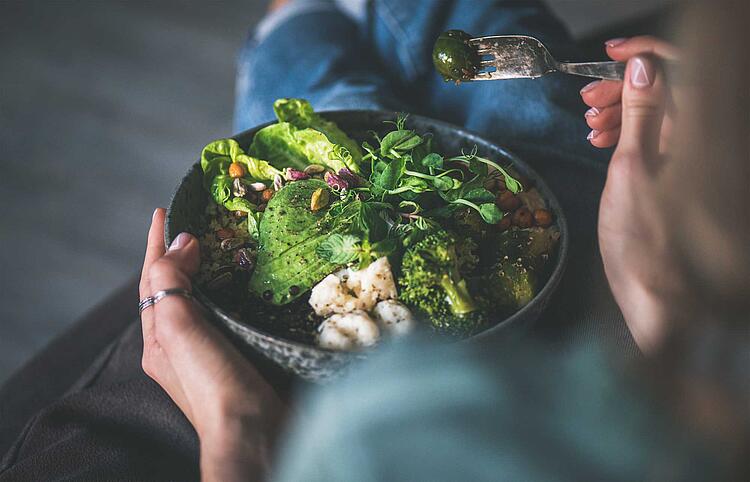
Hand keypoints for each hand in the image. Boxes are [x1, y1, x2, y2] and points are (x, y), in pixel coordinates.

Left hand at [139, 209, 283, 481]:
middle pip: (172, 288)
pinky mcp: (236, 354)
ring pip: (199, 300)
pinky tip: (243, 285)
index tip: (163, 211)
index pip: (152, 278)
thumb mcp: (179, 330)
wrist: (250, 430)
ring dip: (203, 271)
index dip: (155, 243)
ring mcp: (206, 351)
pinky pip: (224, 313)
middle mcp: (177, 343)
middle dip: (176, 255)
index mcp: (158, 337)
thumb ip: (171, 284)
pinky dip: (227, 291)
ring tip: (217, 246)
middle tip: (195, 225)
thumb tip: (182, 242)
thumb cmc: (212, 382)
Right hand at [596, 49, 696, 350]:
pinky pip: (658, 136)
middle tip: (588, 101)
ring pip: (660, 112)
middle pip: (670, 88)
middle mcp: (703, 141)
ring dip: (624, 110)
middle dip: (627, 86)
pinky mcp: (680, 175)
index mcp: (699, 134)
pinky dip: (630, 133)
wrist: (655, 295)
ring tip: (590, 127)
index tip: (612, 56)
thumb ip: (640, 114)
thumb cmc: (642, 243)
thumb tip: (644, 67)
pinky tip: (604, 143)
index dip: (647, 54)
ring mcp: (693, 159)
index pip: (682, 69)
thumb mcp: (631, 170)